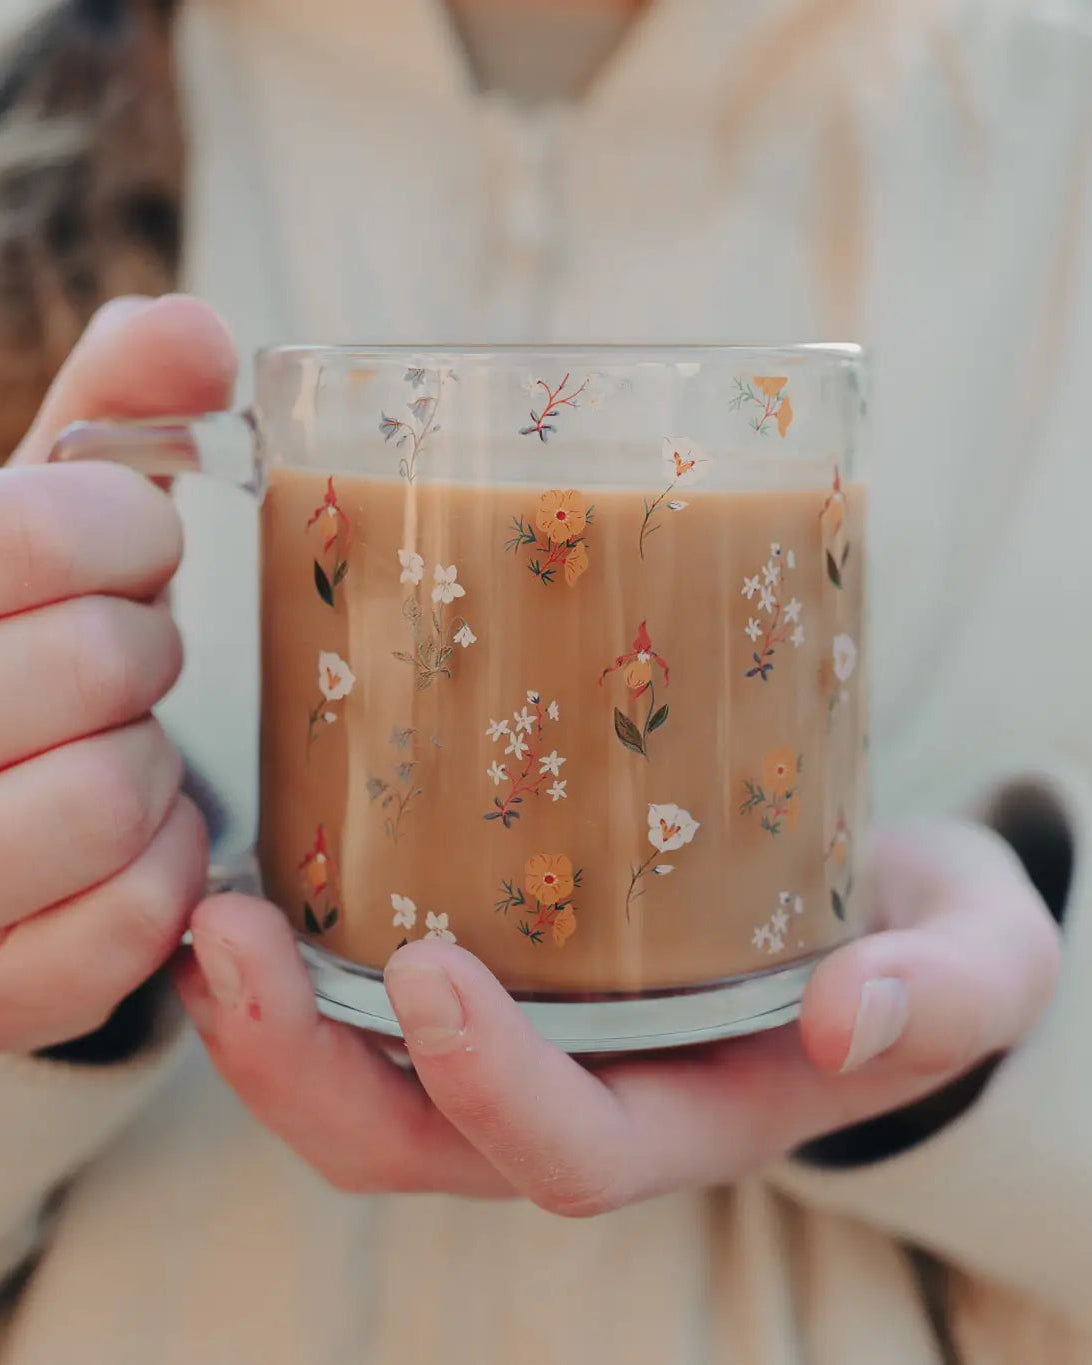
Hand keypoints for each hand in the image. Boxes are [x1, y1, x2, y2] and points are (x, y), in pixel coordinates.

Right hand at [0, 295, 235, 1052]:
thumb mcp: (21, 529)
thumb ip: (103, 417)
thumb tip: (196, 330)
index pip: (28, 532)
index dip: (122, 529)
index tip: (139, 547)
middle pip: (96, 664)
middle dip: (143, 649)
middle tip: (130, 658)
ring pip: (105, 799)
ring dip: (153, 761)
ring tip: (118, 748)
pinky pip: (130, 923)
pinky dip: (167, 867)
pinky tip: (135, 838)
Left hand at [174, 819, 1059, 1210]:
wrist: (878, 907)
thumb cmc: (922, 933)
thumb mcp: (979, 953)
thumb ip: (950, 991)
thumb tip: (853, 1018)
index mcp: (695, 1113)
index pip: (568, 1152)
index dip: (489, 1087)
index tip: (426, 969)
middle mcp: (588, 1096)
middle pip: (412, 1146)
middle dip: (304, 1072)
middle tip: (232, 940)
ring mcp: (530, 1041)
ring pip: (362, 1088)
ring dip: (265, 1021)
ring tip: (211, 911)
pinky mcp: (502, 968)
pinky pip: (364, 1005)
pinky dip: (293, 963)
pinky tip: (256, 876)